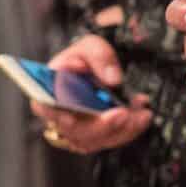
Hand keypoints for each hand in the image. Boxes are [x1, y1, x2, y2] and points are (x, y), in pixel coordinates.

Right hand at [39, 30, 153, 154]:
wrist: (102, 68)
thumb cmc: (88, 58)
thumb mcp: (92, 46)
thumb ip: (99, 57)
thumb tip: (112, 79)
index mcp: (49, 89)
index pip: (43, 106)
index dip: (54, 114)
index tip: (70, 117)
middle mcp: (60, 115)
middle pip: (74, 130)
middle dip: (100, 125)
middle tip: (123, 113)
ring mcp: (78, 129)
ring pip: (95, 140)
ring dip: (120, 129)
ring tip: (140, 113)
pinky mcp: (96, 137)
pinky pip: (111, 140)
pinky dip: (129, 130)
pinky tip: (142, 116)